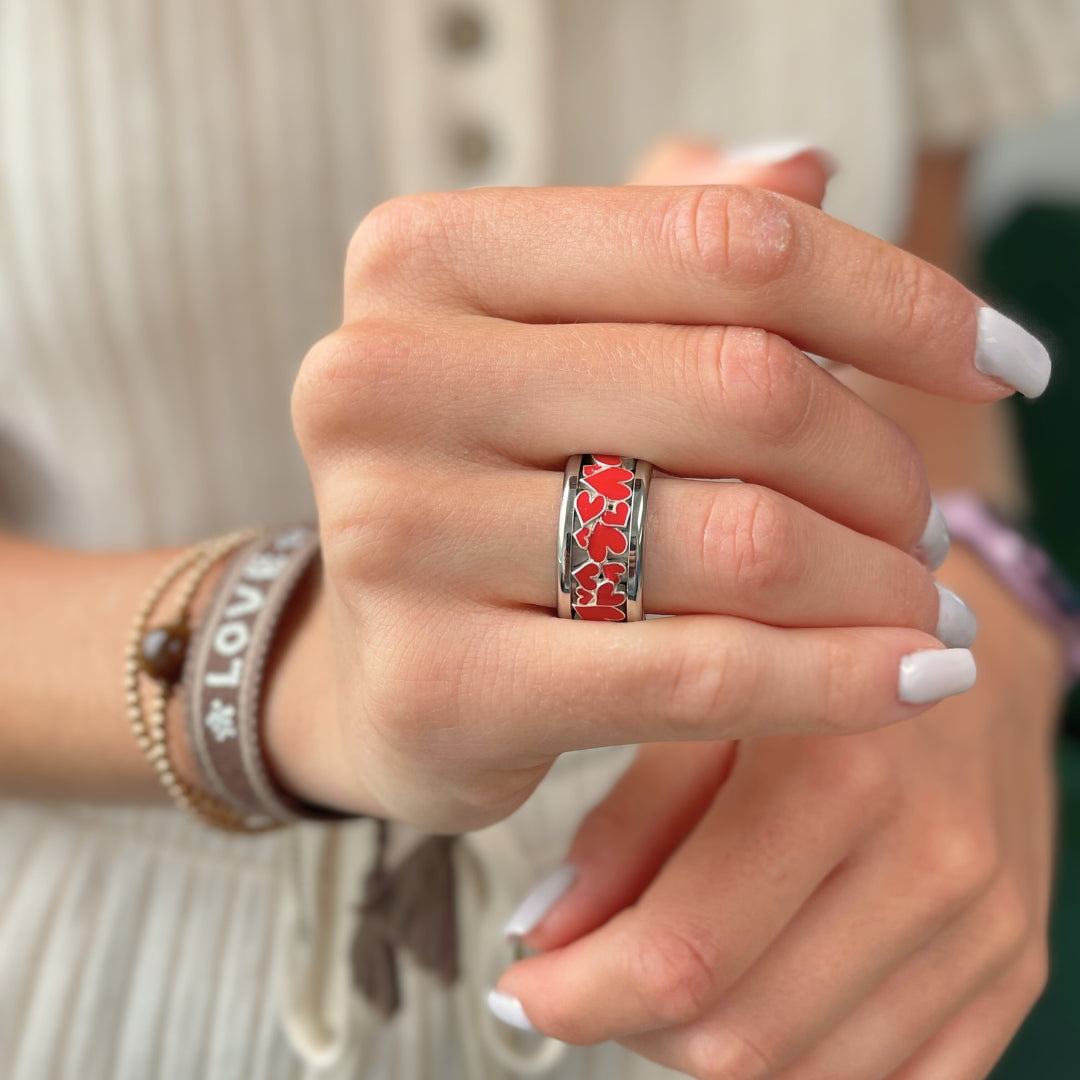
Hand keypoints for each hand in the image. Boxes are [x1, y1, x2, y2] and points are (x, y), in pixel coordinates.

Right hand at [274, 144, 1046, 832]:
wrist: (385, 660)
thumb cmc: (489, 486)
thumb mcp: (554, 344)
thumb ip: (662, 243)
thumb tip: (801, 165)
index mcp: (422, 262)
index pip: (721, 242)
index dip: (894, 298)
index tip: (997, 360)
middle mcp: (382, 382)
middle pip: (742, 388)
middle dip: (882, 463)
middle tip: (925, 523)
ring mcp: (393, 537)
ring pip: (739, 540)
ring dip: (876, 579)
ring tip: (918, 602)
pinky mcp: (438, 686)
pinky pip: (701, 677)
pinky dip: (838, 680)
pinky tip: (912, 680)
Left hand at [492, 546, 1063, 1078]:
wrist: (978, 642)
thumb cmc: (820, 652)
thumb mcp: (711, 701)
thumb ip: (630, 819)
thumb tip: (548, 932)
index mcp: (839, 770)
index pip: (687, 952)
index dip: (579, 994)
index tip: (521, 986)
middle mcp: (929, 861)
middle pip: (737, 1037)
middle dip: (626, 1023)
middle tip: (580, 976)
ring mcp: (986, 929)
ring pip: (800, 1074)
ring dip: (699, 1044)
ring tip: (660, 972)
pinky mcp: (1016, 970)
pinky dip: (792, 1060)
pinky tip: (748, 995)